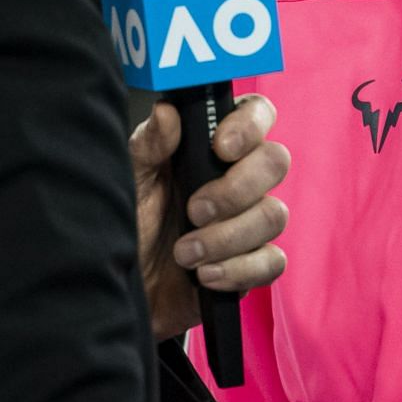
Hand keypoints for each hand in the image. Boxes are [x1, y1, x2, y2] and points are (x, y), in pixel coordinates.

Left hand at [131, 93, 289, 340]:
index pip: (256, 113)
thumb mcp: (131, 182)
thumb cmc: (129, 226)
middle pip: (276, 161)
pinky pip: (273, 261)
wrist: (124, 289)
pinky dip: (238, 270)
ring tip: (185, 253)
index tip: (220, 148)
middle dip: (237, 189)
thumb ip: (149, 146)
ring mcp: (249, 222)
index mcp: (210, 148)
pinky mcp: (252, 264)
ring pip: (275, 215)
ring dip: (227, 237)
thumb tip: (167, 111)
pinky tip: (205, 275)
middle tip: (195, 210)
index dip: (250, 125)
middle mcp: (238, 179)